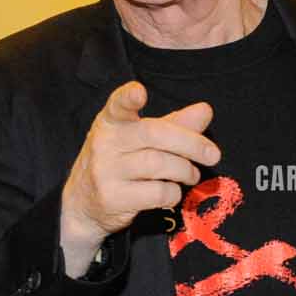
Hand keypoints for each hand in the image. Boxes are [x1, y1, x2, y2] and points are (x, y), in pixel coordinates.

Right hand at [60, 81, 218, 270]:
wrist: (82, 204)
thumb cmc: (119, 163)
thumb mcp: (140, 139)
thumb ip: (173, 124)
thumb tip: (205, 110)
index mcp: (112, 121)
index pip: (118, 105)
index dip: (128, 97)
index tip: (139, 91)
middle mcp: (105, 143)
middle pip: (154, 134)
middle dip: (191, 143)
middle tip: (213, 154)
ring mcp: (106, 171)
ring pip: (159, 164)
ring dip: (185, 170)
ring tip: (191, 174)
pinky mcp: (112, 198)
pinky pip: (156, 193)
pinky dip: (173, 192)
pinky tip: (172, 191)